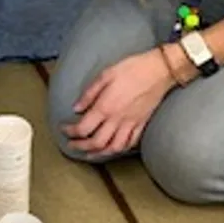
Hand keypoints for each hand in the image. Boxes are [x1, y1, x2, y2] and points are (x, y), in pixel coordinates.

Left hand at [62, 48, 183, 156]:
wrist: (160, 70)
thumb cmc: (133, 68)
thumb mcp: (106, 74)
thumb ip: (89, 93)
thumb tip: (76, 108)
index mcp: (106, 106)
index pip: (83, 128)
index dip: (70, 132)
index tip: (64, 130)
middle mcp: (118, 119)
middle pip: (96, 143)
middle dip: (81, 147)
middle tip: (71, 146)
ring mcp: (131, 123)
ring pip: (114, 148)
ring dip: (99, 154)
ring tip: (90, 154)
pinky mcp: (142, 124)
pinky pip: (130, 143)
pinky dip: (119, 149)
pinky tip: (113, 148)